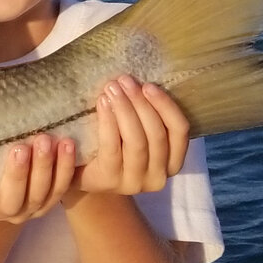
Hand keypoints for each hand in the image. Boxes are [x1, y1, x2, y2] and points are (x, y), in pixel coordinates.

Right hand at [0, 133, 76, 232]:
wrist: (10, 165)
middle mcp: (1, 213)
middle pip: (10, 203)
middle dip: (17, 176)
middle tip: (20, 149)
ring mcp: (27, 209)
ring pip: (39, 196)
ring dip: (44, 168)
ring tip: (45, 141)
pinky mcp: (48, 200)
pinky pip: (60, 188)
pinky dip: (64, 167)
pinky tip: (66, 144)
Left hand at [72, 76, 188, 196]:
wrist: (82, 176)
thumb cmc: (113, 148)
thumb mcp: (135, 133)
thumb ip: (144, 116)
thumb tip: (140, 81)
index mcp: (172, 162)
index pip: (180, 131)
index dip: (166, 106)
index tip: (148, 85)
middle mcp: (159, 176)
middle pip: (157, 134)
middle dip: (140, 103)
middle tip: (124, 81)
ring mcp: (135, 182)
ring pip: (136, 141)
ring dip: (125, 109)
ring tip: (112, 88)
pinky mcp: (110, 181)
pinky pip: (112, 147)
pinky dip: (108, 121)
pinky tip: (102, 103)